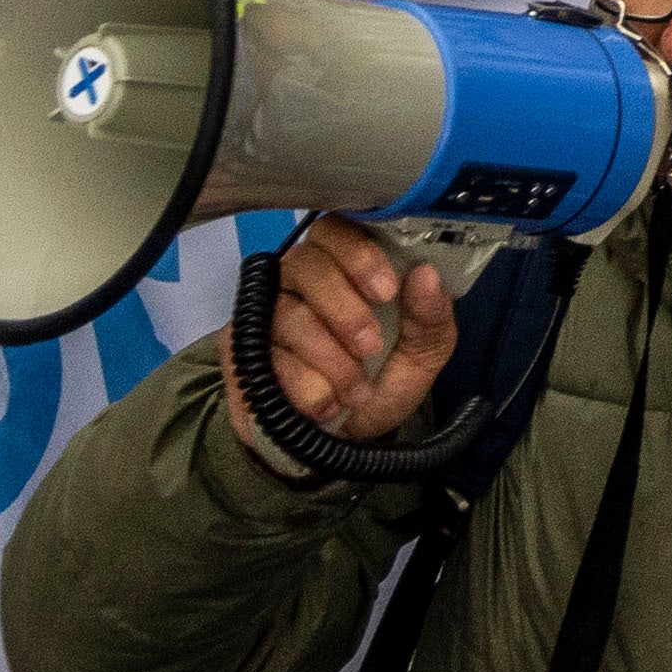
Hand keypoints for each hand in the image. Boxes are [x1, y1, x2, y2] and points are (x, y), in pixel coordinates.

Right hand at [229, 215, 456, 451]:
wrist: (341, 441)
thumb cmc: (380, 382)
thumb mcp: (420, 356)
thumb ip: (431, 318)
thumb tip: (427, 275)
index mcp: (343, 265)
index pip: (337, 229)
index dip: (359, 254)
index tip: (386, 291)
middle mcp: (297, 279)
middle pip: (307, 265)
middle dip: (345, 310)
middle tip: (371, 346)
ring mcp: (265, 313)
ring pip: (290, 316)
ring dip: (332, 361)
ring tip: (357, 392)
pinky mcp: (241, 351)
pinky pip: (269, 359)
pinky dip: (306, 387)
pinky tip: (325, 405)